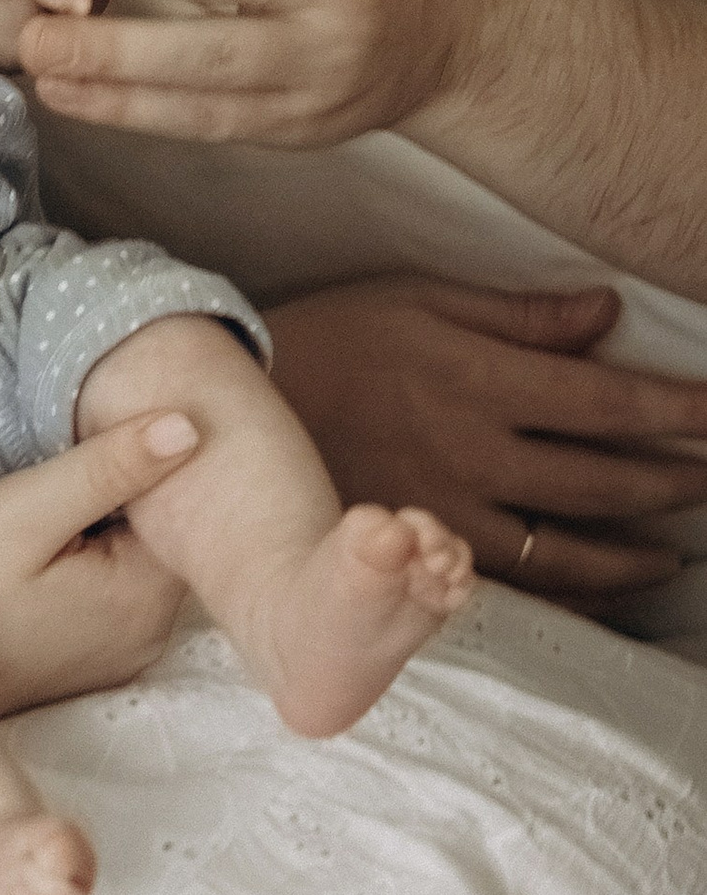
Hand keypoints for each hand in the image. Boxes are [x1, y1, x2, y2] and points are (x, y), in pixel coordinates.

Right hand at [0, 408, 204, 710]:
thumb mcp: (24, 512)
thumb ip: (107, 467)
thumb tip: (189, 427)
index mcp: (147, 594)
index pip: (177, 506)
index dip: (139, 466)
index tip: (84, 451)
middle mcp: (151, 632)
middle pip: (160, 535)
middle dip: (124, 499)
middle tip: (56, 482)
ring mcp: (126, 652)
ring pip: (138, 562)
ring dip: (106, 530)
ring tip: (45, 517)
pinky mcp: (98, 658)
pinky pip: (116, 592)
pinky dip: (92, 564)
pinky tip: (45, 557)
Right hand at [266, 277, 706, 607]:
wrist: (234, 405)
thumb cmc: (329, 337)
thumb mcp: (419, 299)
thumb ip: (519, 314)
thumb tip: (606, 312)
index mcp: (482, 379)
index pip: (609, 399)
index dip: (678, 410)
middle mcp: (477, 452)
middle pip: (605, 479)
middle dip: (675, 482)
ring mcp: (449, 512)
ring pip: (569, 549)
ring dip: (634, 553)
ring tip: (670, 553)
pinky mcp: (418, 551)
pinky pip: (514, 587)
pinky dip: (571, 595)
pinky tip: (601, 591)